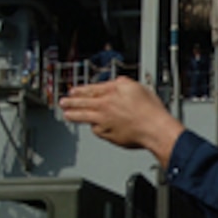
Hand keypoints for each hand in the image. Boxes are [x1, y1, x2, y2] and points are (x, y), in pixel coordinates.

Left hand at [60, 77, 184, 165]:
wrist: (154, 129)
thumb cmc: (150, 111)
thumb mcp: (138, 87)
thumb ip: (123, 84)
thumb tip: (116, 82)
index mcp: (111, 92)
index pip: (91, 89)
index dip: (80, 90)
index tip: (73, 91)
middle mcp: (105, 105)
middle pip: (83, 102)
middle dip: (71, 102)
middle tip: (63, 102)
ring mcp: (104, 121)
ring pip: (84, 117)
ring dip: (73, 115)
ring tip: (67, 115)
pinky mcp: (107, 134)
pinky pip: (96, 130)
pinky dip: (94, 128)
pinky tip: (92, 128)